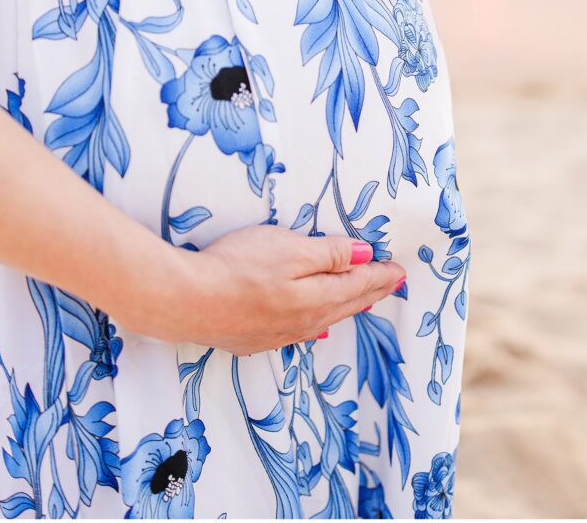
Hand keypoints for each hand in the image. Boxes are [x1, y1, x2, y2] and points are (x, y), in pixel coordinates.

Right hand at [159, 226, 405, 354]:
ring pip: (325, 319)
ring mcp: (278, 334)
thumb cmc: (237, 266)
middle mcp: (304, 321)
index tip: (400, 270)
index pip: (358, 283)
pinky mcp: (254, 339)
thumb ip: (329, 254)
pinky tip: (316, 326)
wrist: (186, 301)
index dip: (381, 275)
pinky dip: (318, 322)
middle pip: (345, 303)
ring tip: (362, 302)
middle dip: (371, 292)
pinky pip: (300, 331)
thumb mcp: (288, 247)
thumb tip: (364, 257)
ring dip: (347, 307)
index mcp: (317, 297)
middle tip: (391, 285)